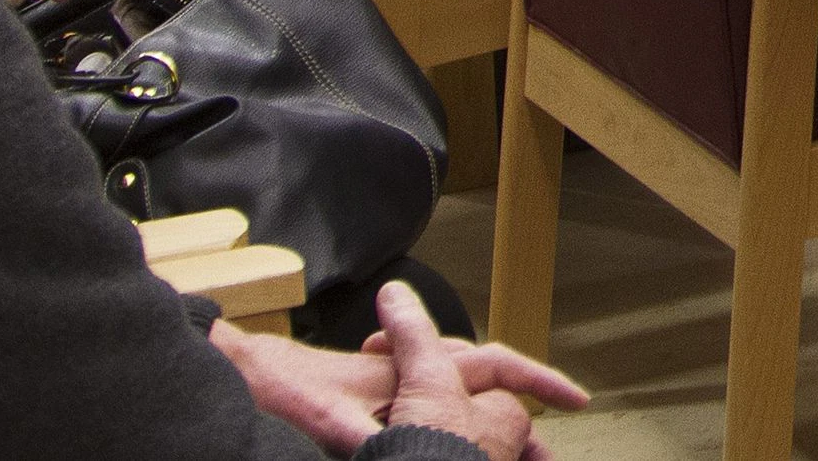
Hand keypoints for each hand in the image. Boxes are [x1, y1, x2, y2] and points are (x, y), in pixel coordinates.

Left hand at [216, 302, 586, 455]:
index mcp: (414, 370)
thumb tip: (393, 450)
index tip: (575, 401)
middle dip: (523, 417)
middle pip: (489, 386)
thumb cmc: (281, 388)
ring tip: (512, 457)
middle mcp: (414, 373)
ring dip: (491, 426)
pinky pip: (435, 411)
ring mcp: (398, 387)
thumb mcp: (326, 418)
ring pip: (464, 400)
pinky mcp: (379, 402)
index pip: (495, 366)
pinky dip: (457, 428)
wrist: (242, 370)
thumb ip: (364, 435)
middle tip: (547, 453)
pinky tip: (453, 449)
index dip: (539, 383)